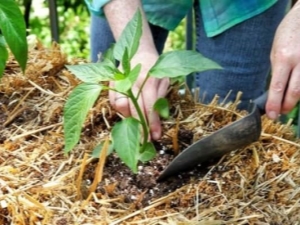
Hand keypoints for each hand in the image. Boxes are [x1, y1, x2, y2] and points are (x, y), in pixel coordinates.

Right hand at [109, 52, 169, 139]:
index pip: (149, 107)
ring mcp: (118, 82)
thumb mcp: (164, 80)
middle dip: (139, 128)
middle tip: (145, 140)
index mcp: (147, 80)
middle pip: (132, 111)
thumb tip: (156, 118)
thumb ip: (160, 97)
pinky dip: (122, 109)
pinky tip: (130, 108)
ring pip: (120, 108)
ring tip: (138, 117)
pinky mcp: (109, 83)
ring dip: (129, 117)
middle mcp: (130, 82)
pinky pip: (113, 103)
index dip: (152, 124)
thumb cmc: (155, 66)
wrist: (139, 50)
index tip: (155, 136)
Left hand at [267, 2, 299, 118]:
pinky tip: (296, 90)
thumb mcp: (275, 52)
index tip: (271, 115)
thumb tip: (276, 90)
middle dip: (286, 106)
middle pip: (295, 92)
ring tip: (287, 103)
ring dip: (295, 99)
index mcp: (283, 58)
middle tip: (280, 112)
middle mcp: (299, 61)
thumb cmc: (287, 34)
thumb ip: (277, 70)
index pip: (277, 87)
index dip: (274, 104)